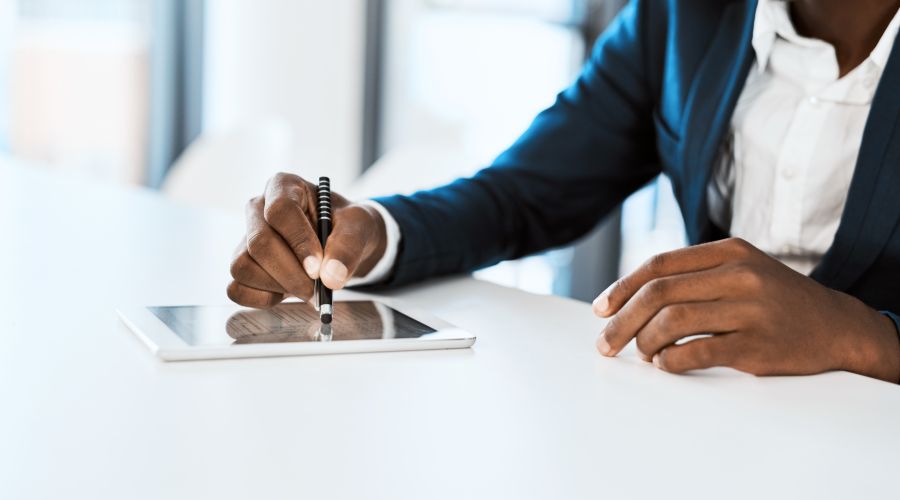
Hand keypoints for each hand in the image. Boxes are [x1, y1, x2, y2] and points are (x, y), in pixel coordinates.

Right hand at [227, 172, 387, 308]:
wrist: (341, 242)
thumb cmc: (346, 226)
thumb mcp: (359, 227)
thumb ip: (349, 247)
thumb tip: (330, 278)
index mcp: (284, 186)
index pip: (280, 210)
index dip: (298, 242)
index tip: (318, 268)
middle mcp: (258, 209)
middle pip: (258, 242)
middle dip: (290, 273)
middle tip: (316, 290)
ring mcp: (246, 237)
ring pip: (243, 266)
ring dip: (277, 286)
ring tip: (305, 287)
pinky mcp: (243, 264)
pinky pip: (237, 288)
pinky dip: (262, 298)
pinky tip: (286, 293)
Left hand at [592, 238, 899, 382]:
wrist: (836, 326)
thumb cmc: (774, 298)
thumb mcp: (740, 268)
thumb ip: (693, 275)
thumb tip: (630, 299)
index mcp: (728, 251)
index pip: (659, 265)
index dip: (622, 287)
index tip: (600, 310)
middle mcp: (738, 274)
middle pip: (659, 293)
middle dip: (621, 320)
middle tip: (604, 344)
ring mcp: (750, 309)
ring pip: (673, 321)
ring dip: (644, 342)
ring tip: (641, 355)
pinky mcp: (758, 345)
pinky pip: (698, 352)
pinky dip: (671, 361)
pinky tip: (666, 365)